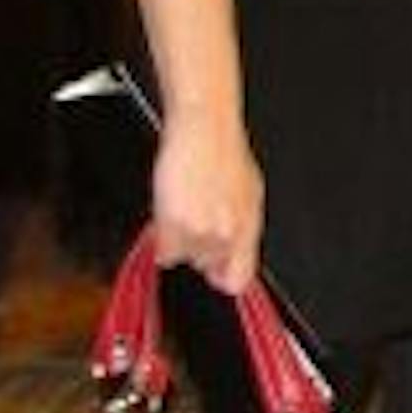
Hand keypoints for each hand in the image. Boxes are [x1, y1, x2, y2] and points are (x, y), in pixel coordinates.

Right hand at [151, 106, 263, 293]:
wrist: (205, 131)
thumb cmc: (225, 155)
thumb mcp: (249, 194)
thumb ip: (242, 229)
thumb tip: (234, 255)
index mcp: (249, 227)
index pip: (239, 279)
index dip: (226, 280)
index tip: (217, 277)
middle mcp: (228, 235)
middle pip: (206, 266)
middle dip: (200, 249)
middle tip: (197, 218)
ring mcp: (201, 233)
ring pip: (183, 258)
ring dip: (179, 240)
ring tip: (185, 208)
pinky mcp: (174, 225)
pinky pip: (163, 251)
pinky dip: (162, 236)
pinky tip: (170, 210)